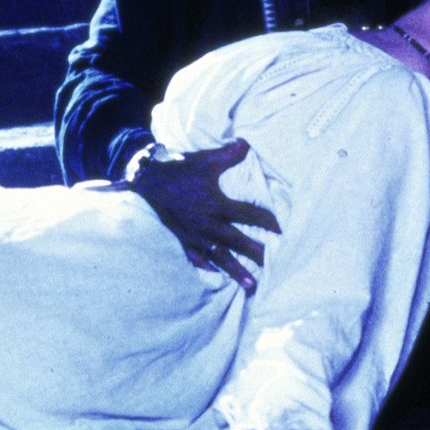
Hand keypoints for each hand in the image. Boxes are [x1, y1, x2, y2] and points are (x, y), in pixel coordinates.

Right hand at [127, 139, 280, 290]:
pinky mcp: (183, 240)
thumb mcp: (206, 160)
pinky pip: (197, 258)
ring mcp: (195, 236)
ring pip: (220, 257)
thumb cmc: (180, 170)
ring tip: (252, 286)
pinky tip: (216, 273)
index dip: (267, 221)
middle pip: (238, 242)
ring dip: (237, 272)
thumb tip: (247, 144)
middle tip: (275, 266)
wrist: (148, 182)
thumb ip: (229, 155)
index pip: (249, 215)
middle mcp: (208, 224)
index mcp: (217, 205)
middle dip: (257, 254)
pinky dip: (207, 266)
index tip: (281, 230)